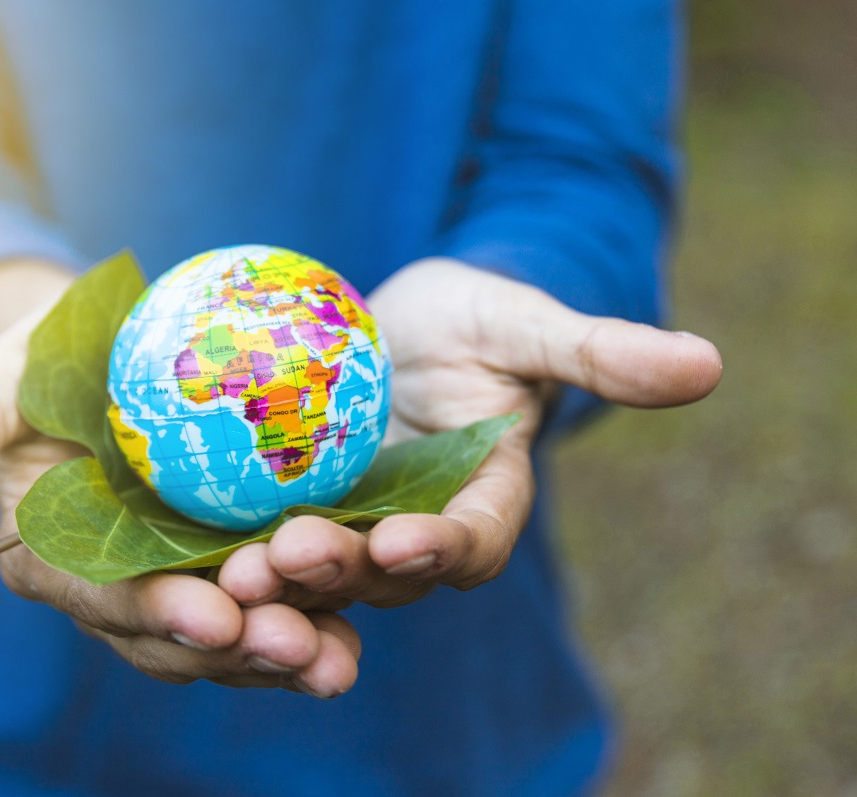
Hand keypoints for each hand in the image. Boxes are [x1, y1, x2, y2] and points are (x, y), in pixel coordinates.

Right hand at [0, 259, 361, 695]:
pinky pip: (274, 582)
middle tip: (302, 651)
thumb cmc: (33, 360)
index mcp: (48, 560)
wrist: (90, 347)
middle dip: (237, 649)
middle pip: (174, 633)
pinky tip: (372, 605)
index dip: (148, 614)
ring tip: (342, 656)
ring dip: (287, 643)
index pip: (97, 599)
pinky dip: (319, 599)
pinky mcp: (228, 550)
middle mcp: (113, 584)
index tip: (207, 619)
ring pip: (232, 624)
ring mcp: (176, 573)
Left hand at [220, 258, 722, 610]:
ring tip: (235, 566)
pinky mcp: (291, 507)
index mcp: (481, 502)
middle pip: (381, 572)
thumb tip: (707, 363)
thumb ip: (601, 352)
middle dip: (341, 572)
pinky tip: (186, 538)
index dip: (446, 548)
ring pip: (316, 569)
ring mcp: (349, 524)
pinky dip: (230, 543)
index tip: (411, 540)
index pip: (472, 540)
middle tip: (289, 556)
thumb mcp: (529, 324)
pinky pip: (259, 533)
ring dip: (278, 576)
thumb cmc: (478, 318)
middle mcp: (414, 530)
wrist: (403, 324)